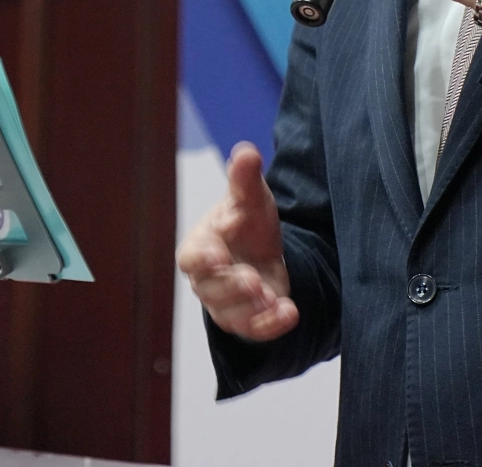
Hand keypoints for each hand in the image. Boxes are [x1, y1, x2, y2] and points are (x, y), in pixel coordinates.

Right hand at [176, 143, 297, 341]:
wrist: (264, 250)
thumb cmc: (247, 222)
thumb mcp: (250, 198)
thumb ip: (244, 179)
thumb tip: (246, 151)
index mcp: (200, 247)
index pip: (191, 258)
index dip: (203, 259)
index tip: (219, 255)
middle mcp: (208, 280)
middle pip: (211, 290)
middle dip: (232, 286)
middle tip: (253, 280)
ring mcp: (227, 304)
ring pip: (231, 315)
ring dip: (252, 309)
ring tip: (272, 297)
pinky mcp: (250, 320)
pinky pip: (255, 331)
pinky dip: (271, 326)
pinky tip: (290, 312)